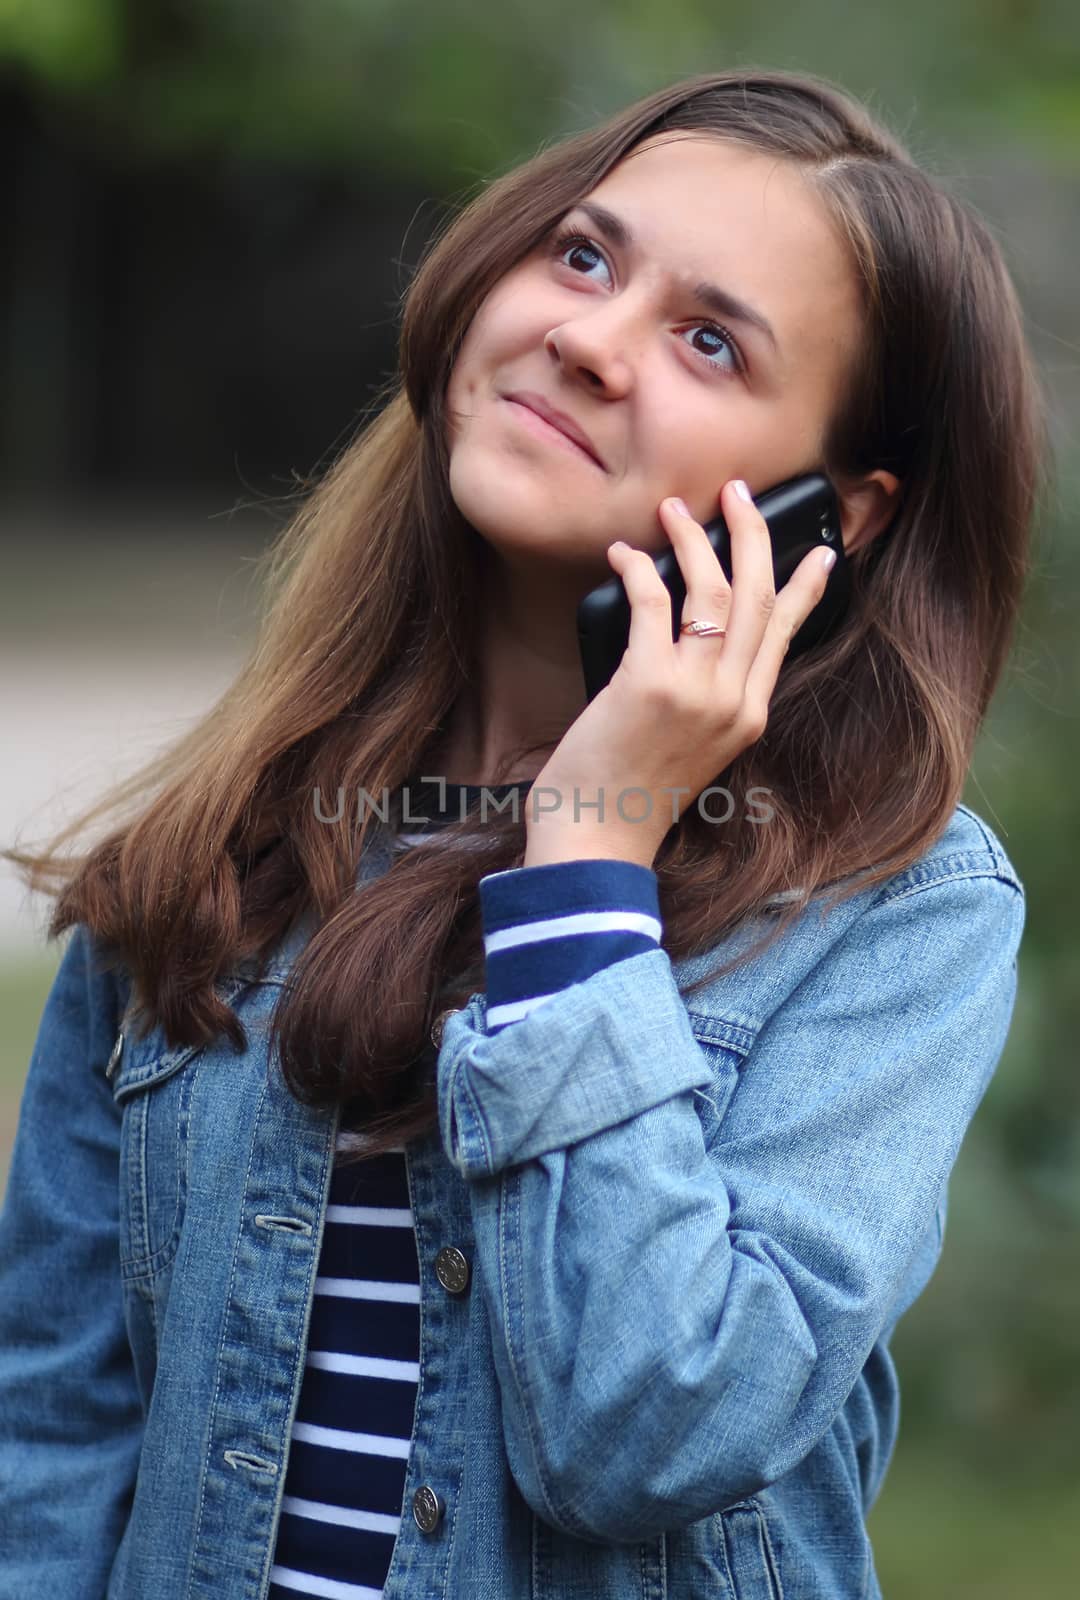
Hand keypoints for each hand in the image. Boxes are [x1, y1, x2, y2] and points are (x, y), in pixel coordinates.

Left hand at [522, 479, 835, 869]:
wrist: (597, 840)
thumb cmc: (630, 795)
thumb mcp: (693, 749)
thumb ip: (707, 701)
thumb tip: (691, 643)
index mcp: (749, 715)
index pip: (786, 634)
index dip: (804, 587)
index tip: (820, 552)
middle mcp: (733, 700)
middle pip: (759, 596)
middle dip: (751, 534)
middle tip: (737, 493)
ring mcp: (695, 691)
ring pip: (713, 590)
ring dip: (693, 539)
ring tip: (673, 509)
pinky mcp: (648, 682)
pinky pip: (653, 601)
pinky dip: (637, 569)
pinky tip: (623, 555)